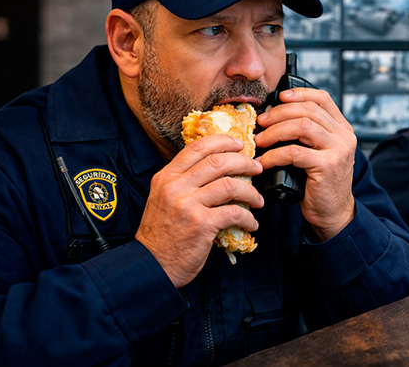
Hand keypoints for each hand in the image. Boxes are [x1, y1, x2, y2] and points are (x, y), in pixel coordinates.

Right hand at [135, 135, 263, 287]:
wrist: (151, 265)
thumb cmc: (161, 235)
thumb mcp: (163, 198)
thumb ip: (184, 182)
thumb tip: (216, 168)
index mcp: (166, 177)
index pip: (197, 147)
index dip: (222, 142)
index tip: (239, 144)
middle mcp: (175, 187)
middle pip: (218, 162)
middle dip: (244, 162)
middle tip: (256, 168)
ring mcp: (188, 205)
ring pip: (230, 185)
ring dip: (251, 192)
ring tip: (257, 200)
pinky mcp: (202, 224)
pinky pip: (234, 213)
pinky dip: (248, 218)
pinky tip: (250, 223)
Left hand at [255, 88, 356, 240]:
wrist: (333, 213)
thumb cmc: (320, 183)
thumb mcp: (320, 153)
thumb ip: (309, 135)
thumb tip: (275, 116)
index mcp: (343, 129)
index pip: (323, 99)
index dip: (300, 93)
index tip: (279, 97)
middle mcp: (344, 136)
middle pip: (308, 110)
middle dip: (280, 113)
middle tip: (261, 122)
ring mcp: (338, 150)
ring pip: (302, 126)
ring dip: (275, 131)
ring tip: (260, 140)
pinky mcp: (327, 166)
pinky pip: (294, 152)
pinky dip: (274, 155)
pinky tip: (264, 161)